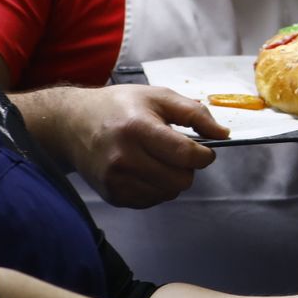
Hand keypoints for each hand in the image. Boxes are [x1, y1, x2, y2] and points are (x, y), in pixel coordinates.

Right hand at [36, 85, 227, 207]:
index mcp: (138, 128)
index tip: (204, 150)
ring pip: (168, 193)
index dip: (204, 155)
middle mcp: (124, 157)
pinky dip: (157, 188)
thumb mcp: (158, 97)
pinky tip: (145, 170)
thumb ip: (194, 113)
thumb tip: (223, 134)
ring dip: (173, 179)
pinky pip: (152, 201)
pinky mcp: (113, 195)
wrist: (73, 124)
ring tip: (159, 159)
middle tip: (178, 153)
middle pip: (180, 180)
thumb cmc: (119, 106)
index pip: (185, 154)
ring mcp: (116, 180)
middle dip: (189, 168)